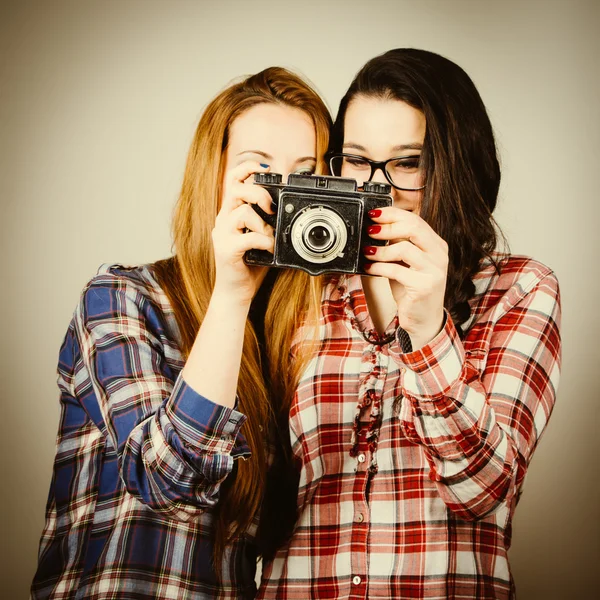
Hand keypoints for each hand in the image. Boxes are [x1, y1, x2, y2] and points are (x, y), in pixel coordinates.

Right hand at [211, 161, 274, 305]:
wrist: (235, 291)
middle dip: (258, 193)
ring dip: (263, 224)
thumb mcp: (259, 237)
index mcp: (230, 213)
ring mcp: (222, 234)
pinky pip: (249, 237)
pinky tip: (267, 249)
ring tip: (268, 238)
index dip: (247, 168)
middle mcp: (223, 220)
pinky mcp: (226, 250)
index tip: (264, 167)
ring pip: (243, 212)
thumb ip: (266, 221)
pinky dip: (264, 242)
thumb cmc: (248, 264)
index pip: (233, 180)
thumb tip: (284, 208)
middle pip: (236, 189)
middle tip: (270, 208)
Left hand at [364, 207, 447, 349]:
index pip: (415, 220)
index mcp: (436, 245)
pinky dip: (379, 268)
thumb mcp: (406, 263)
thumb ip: (398, 245)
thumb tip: (376, 228)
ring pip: (404, 248)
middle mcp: (439, 255)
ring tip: (368, 253)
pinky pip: (396, 270)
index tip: (374, 215)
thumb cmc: (412, 290)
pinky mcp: (424, 286)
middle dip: (387, 227)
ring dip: (381, 250)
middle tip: (370, 231)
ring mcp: (434, 270)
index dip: (392, 214)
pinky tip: (370, 269)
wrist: (424, 320)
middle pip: (413, 228)